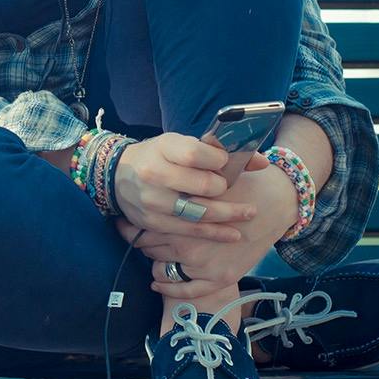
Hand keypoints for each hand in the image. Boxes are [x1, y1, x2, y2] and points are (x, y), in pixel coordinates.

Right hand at [111, 135, 265, 242]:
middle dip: (223, 188)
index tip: (226, 162)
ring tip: (249, 213)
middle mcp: (153, 174)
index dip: (218, 159)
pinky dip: (215, 233)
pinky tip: (233, 233)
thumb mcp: (179, 144)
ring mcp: (152, 201)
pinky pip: (190, 230)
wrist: (118, 176)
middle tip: (230, 189)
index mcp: (161, 149)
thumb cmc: (158, 157)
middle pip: (202, 186)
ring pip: (199, 212)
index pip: (195, 154)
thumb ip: (217, 150)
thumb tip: (261, 162)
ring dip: (229, 215)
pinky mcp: (152, 223)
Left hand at [116, 163, 302, 301]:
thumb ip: (180, 175)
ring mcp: (202, 262)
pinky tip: (157, 282)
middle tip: (137, 237)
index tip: (122, 223)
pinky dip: (167, 286)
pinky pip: (184, 289)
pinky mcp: (218, 278)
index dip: (129, 226)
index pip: (141, 226)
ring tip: (153, 252)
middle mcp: (186, 241)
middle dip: (141, 241)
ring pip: (161, 267)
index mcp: (178, 216)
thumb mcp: (202, 176)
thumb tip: (150, 166)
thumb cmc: (238, 185)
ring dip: (154, 260)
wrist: (274, 202)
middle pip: (148, 247)